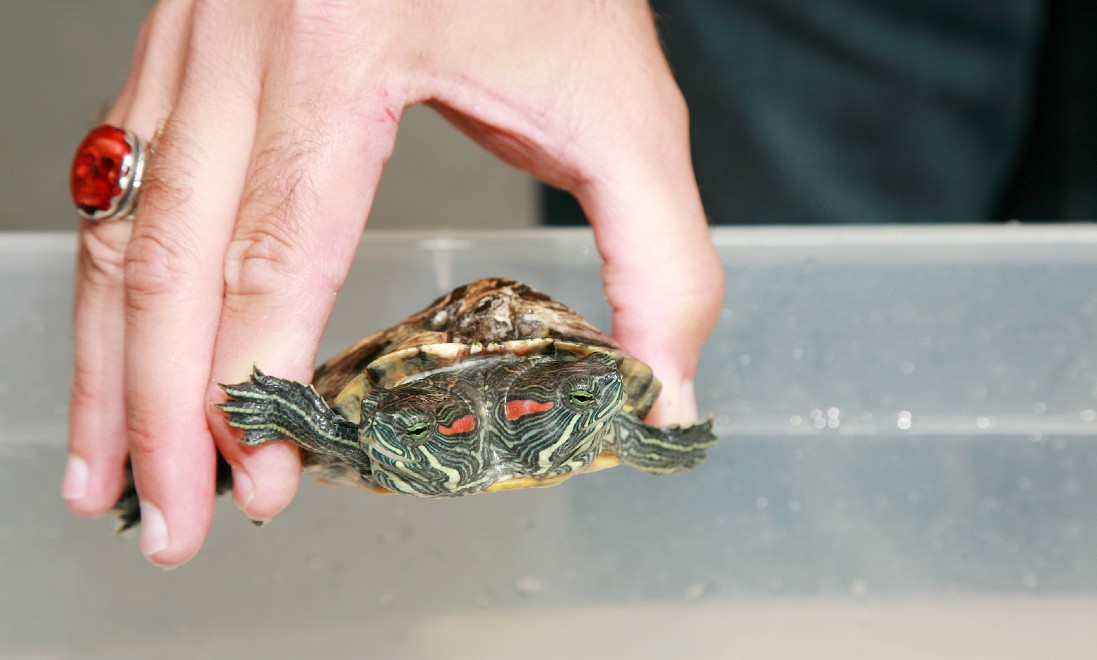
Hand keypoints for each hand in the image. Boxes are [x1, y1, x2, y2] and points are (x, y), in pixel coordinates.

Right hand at [62, 0, 723, 567]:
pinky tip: (115, 349)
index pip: (274, 241)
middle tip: (170, 519)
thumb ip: (660, 255)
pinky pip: (124, 173)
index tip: (260, 477)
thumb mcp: (624, 103)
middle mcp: (242, 27)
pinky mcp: (187, 39)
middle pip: (170, 251)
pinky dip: (117, 280)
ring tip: (103, 466)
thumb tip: (662, 394)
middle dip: (158, 407)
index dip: (255, 377)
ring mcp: (196, 27)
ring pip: (120, 220)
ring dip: (107, 359)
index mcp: (346, 38)